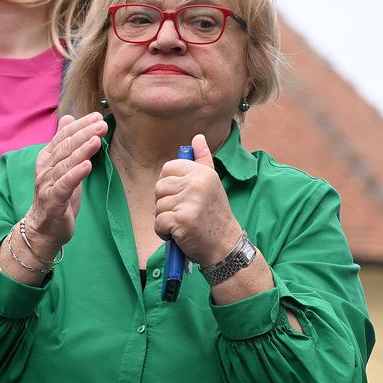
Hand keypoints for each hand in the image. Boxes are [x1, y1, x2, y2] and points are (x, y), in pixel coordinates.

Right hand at [23, 113, 107, 251]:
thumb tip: (69, 118)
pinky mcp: (53, 200)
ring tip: (96, 139)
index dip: (80, 125)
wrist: (44, 228)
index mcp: (47, 158)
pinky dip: (76, 174)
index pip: (64, 137)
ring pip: (65, 163)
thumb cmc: (57, 195)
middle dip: (84, 133)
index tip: (98, 116)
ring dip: (82, 150)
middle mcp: (45, 169)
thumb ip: (65, 143)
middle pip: (65, 147)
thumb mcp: (62, 166)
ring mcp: (47, 184)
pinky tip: (87, 165)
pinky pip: (64, 185)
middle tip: (102, 123)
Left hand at [154, 134, 241, 266]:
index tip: (182, 196)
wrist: (224, 245)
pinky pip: (158, 222)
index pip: (168, 168)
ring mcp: (189, 201)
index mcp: (203, 172)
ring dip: (165, 219)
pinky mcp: (181, 219)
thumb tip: (197, 137)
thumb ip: (203, 160)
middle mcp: (197, 183)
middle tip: (184, 212)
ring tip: (183, 223)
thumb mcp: (212, 184)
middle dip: (166, 203)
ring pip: (158, 205)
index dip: (170, 185)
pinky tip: (179, 233)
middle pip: (159, 187)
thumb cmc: (215, 215)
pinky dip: (164, 232)